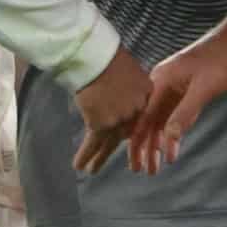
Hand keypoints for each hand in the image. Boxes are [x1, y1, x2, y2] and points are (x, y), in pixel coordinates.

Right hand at [73, 46, 151, 173]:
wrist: (94, 56)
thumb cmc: (108, 56)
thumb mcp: (130, 68)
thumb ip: (132, 85)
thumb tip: (125, 93)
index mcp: (147, 92)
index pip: (142, 115)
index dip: (135, 129)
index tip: (133, 140)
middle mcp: (137, 109)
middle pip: (127, 132)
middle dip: (119, 147)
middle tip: (123, 163)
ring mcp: (119, 118)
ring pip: (109, 143)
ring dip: (99, 158)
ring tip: (91, 170)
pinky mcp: (101, 124)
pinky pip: (93, 144)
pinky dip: (85, 155)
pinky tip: (79, 165)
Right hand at [127, 35, 226, 174]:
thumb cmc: (219, 62)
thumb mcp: (202, 90)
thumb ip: (184, 114)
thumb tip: (168, 139)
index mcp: (160, 80)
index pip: (143, 116)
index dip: (138, 141)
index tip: (135, 163)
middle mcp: (161, 84)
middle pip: (147, 119)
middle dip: (144, 146)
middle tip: (141, 170)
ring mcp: (172, 87)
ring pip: (159, 119)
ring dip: (157, 142)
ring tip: (155, 166)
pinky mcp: (183, 90)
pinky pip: (171, 115)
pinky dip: (170, 132)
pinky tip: (170, 149)